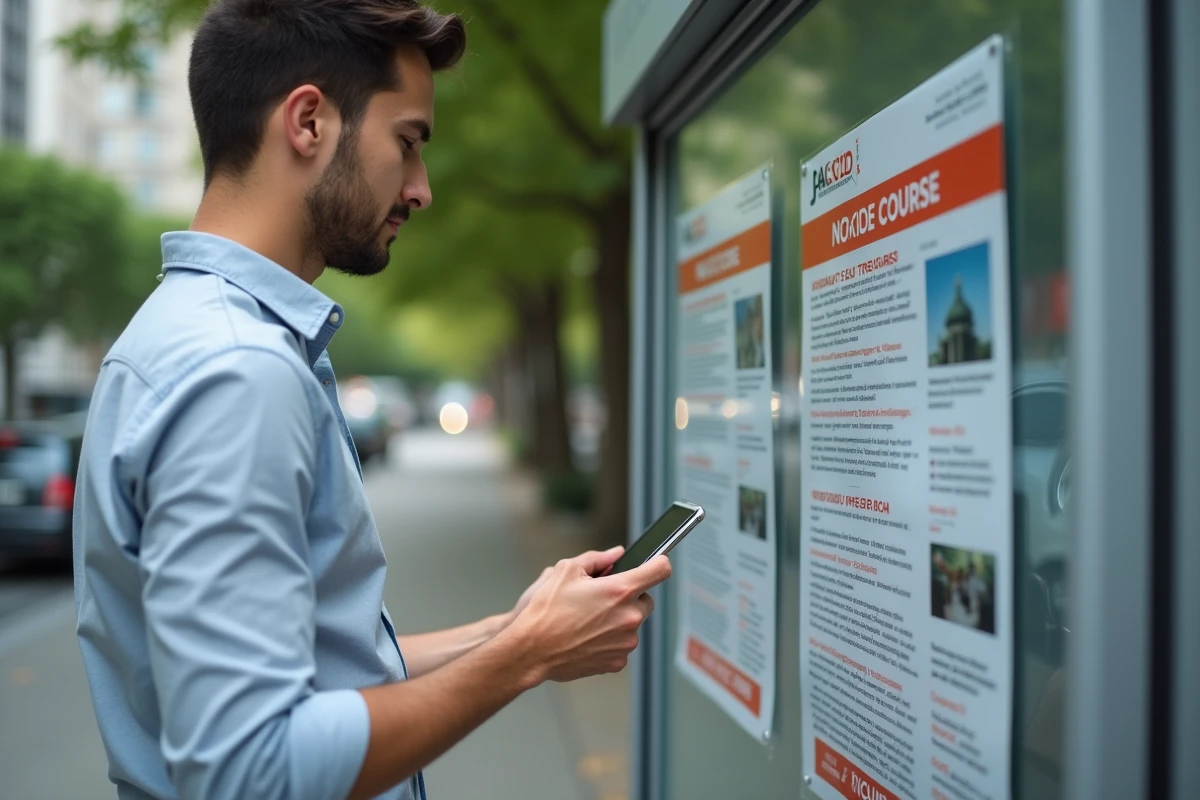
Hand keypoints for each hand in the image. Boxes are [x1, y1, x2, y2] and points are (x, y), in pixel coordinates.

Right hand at [510, 549, 671, 682]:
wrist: (531, 650)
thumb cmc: (546, 610)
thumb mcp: (566, 570)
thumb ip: (597, 558)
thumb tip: (616, 554)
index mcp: (620, 590)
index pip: (660, 570)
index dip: (657, 564)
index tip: (654, 565)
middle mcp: (629, 617)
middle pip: (646, 600)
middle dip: (629, 597)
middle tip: (602, 598)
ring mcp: (625, 642)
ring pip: (633, 624)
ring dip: (618, 619)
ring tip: (589, 620)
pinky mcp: (618, 661)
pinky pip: (622, 644)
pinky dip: (610, 640)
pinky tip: (587, 637)